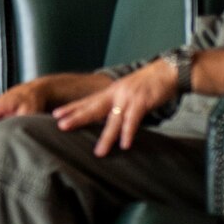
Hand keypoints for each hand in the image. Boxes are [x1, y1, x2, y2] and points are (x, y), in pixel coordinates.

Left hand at [53, 61, 176, 155]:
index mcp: (110, 91)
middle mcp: (115, 94)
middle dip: (77, 117)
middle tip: (61, 126)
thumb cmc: (148, 83)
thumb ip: (117, 103)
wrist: (167, 71)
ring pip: (113, 120)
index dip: (72, 108)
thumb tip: (109, 117)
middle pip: (93, 107)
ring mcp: (128, 98)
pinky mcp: (142, 102)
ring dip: (106, 137)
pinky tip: (125, 144)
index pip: (87, 101)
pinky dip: (128, 133)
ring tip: (99, 152)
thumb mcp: (127, 91)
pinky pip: (133, 120)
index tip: (56, 115)